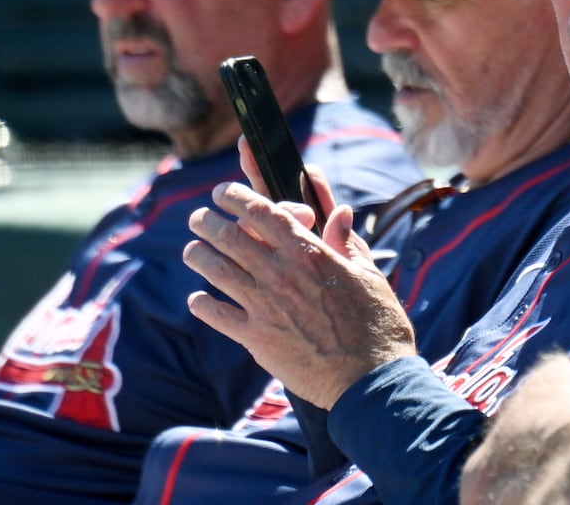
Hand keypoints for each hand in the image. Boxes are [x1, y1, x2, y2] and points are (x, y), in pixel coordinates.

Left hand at [183, 172, 416, 407]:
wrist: (370, 377)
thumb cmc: (377, 323)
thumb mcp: (368, 274)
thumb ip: (347, 242)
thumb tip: (340, 212)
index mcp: (309, 253)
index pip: (263, 212)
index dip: (237, 197)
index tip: (223, 192)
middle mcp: (281, 274)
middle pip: (230, 236)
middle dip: (208, 221)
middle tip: (198, 217)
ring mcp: (265, 306)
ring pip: (216, 270)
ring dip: (198, 255)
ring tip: (193, 249)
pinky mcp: (256, 338)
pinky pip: (217, 314)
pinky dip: (202, 303)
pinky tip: (198, 298)